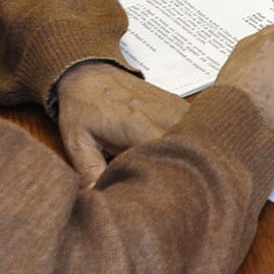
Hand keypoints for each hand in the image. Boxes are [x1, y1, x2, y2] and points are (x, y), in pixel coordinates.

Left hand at [53, 60, 189, 186]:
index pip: (166, 160)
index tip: (157, 195)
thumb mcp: (78, 141)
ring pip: (195, 141)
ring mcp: (175, 108)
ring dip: (186, 159)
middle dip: (178, 174)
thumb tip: (95, 200)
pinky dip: (189, 145)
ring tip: (174, 176)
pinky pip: (195, 129)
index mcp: (139, 125)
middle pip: (186, 153)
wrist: (92, 73)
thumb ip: (90, 171)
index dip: (165, 181)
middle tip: (166, 192)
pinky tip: (178, 157)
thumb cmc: (83, 106)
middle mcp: (164, 115)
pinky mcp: (179, 106)